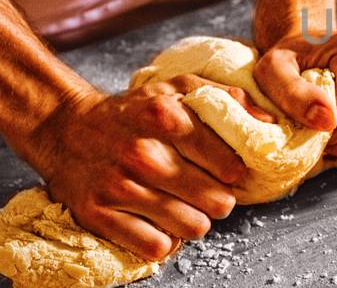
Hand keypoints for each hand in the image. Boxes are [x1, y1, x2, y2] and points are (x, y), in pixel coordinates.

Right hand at [15, 75, 261, 259]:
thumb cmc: (132, 111)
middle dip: (218, 201)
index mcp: (167, 117)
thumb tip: (270, 124)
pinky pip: (157, 248)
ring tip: (183, 206)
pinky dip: (165, 241)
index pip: (232, 166)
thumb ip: (227, 98)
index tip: (227, 172)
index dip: (235, 174)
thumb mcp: (178, 88)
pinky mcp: (99, 215)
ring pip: (193, 228)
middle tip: (205, 192)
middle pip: (218, 203)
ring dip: (194, 222)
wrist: (66, 128)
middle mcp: (144, 153)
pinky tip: (160, 223)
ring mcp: (120, 187)